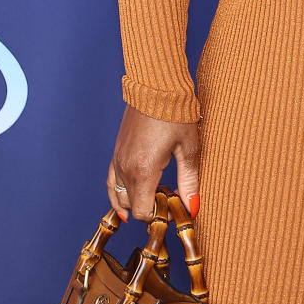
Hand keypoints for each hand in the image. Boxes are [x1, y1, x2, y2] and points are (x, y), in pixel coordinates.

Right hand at [107, 104, 201, 222]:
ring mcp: (117, 160)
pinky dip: (119, 193)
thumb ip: (189, 181)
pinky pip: (111, 182)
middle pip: (132, 207)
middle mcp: (125, 169)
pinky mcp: (116, 152)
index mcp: (143, 170)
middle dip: (151, 209)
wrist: (156, 86)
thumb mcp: (189, 148)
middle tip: (171, 198)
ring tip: (157, 193)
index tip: (175, 208)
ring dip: (137, 201)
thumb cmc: (176, 114)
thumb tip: (192, 208)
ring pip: (120, 197)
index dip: (159, 216)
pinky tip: (131, 196)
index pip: (143, 212)